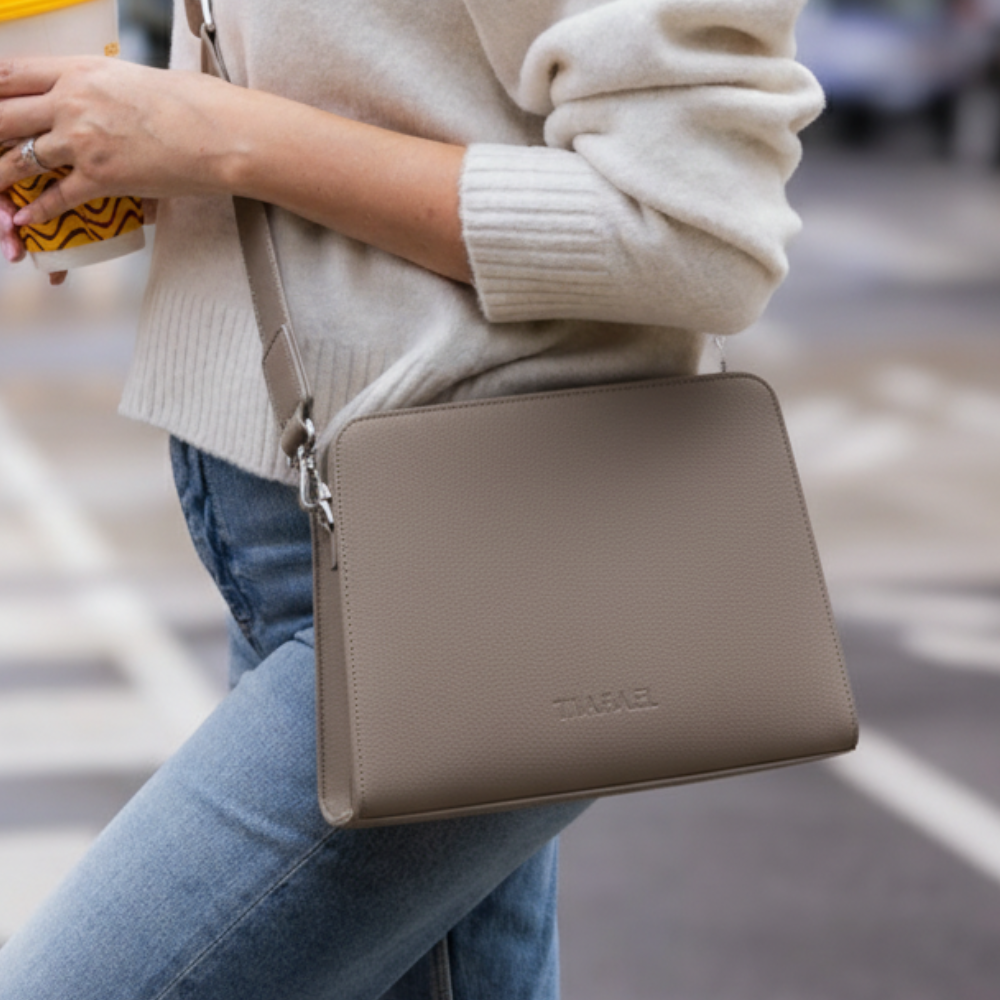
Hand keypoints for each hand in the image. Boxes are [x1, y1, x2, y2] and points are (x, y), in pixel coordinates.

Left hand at [0, 55, 469, 281]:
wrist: (223, 135)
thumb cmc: (197, 106)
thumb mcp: (143, 83)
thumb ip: (112, 92)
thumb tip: (109, 105)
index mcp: (83, 70)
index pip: (12, 72)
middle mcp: (74, 100)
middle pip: (3, 115)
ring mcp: (84, 139)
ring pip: (19, 160)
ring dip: (2, 179)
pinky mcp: (102, 176)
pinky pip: (56, 199)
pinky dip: (38, 214)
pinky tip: (27, 223)